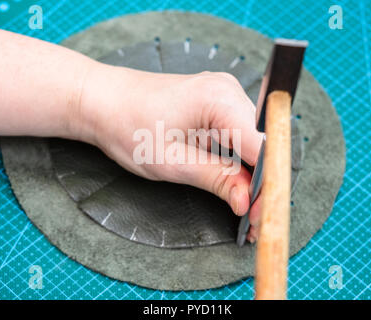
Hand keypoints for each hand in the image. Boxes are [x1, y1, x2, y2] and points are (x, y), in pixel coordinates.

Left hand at [72, 62, 264, 241]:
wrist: (104, 100)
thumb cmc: (128, 126)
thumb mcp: (172, 162)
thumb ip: (216, 179)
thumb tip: (247, 200)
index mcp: (220, 99)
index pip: (263, 147)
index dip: (267, 185)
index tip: (261, 215)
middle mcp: (229, 90)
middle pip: (261, 145)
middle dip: (260, 185)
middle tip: (252, 220)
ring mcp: (224, 94)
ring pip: (252, 142)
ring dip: (250, 175)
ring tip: (243, 206)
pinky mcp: (217, 103)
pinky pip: (239, 135)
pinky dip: (238, 161)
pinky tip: (234, 182)